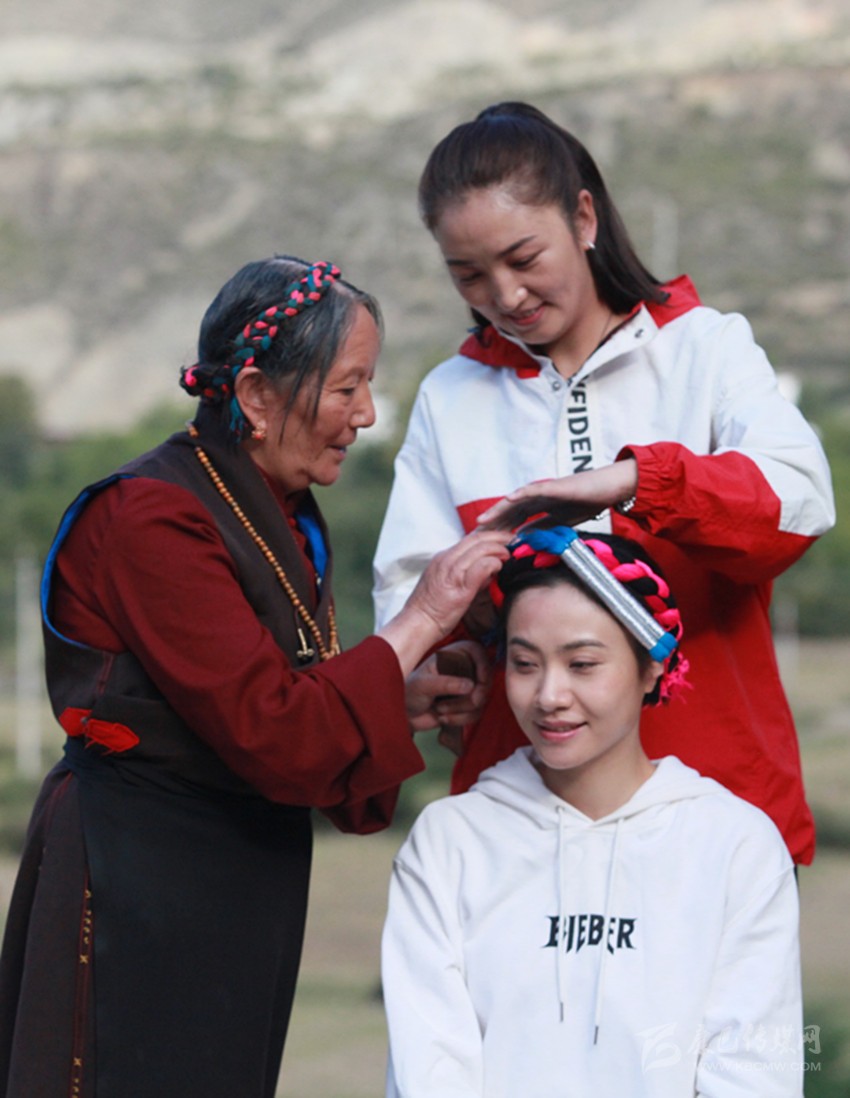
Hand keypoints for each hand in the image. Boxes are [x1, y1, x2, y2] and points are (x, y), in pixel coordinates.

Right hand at [378, 529, 510, 675]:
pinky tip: (499, 567)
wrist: (416, 624)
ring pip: (479, 549)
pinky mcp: (459, 588)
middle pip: (476, 538)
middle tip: (513, 539)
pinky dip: (492, 563)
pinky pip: (480, 567)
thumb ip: (467, 574)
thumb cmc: (432, 609)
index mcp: (443, 558)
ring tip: (509, 553)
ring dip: (498, 548)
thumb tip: (488, 569)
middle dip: (498, 536)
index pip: (470, 539)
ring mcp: (451, 572)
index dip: (490, 535)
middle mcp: (446, 560)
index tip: (503, 537)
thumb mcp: (447, 583)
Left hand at [404, 640, 492, 737]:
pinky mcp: (466, 705)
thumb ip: (446, 683)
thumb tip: (470, 686)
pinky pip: (475, 713)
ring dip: (462, 710)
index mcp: (452, 655)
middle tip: (469, 702)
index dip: (484, 665)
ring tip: (440, 710)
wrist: (405, 714)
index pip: (477, 652)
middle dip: (475, 696)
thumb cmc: (409, 692)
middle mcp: (462, 669)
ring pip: (481, 699)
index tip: (482, 680)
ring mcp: (465, 688)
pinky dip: (460, 719)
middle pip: (485, 679)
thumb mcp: (423, 684)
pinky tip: (443, 719)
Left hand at [476, 460, 638, 529]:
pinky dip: (520, 495)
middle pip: (507, 511)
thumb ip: (542, 528)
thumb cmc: (587, 502)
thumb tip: (523, 539)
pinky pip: (534, 490)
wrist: (608, 488)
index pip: (511, 521)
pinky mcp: (554, 486)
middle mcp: (535, 497)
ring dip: (497, 510)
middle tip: (471, 537)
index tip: (481, 545)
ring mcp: (543, 490)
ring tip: (481, 521)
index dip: (496, 531)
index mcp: (537, 506)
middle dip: (490, 524)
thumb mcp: (560, 522)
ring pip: (514, 501)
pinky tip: (508, 500)